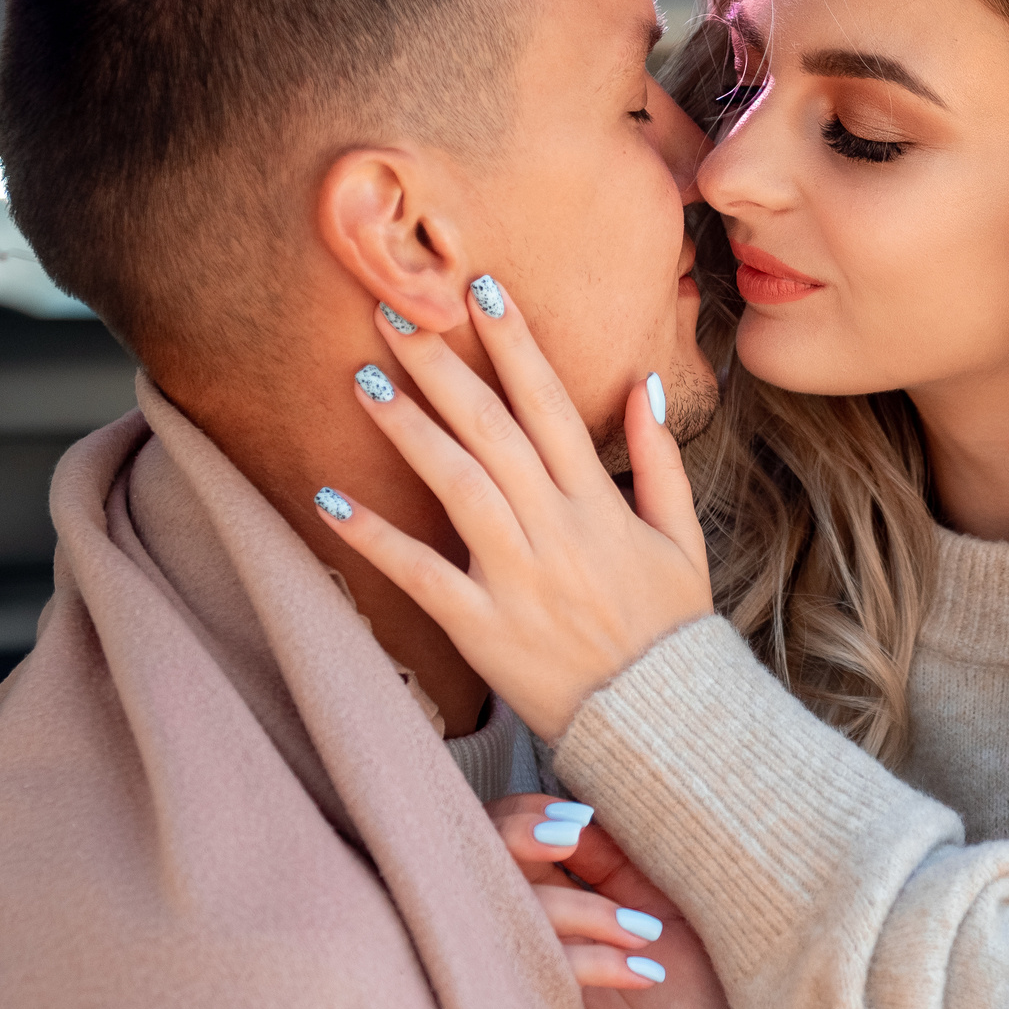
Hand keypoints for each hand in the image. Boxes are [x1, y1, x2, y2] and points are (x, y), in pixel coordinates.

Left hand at [317, 284, 712, 738]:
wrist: (661, 719)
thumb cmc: (670, 627)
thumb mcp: (682, 536)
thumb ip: (660, 458)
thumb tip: (644, 382)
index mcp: (599, 502)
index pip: (551, 404)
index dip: (516, 343)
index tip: (481, 288)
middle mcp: (556, 528)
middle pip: (491, 429)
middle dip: (443, 364)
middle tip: (394, 311)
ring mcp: (518, 577)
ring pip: (456, 484)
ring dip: (408, 428)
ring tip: (363, 379)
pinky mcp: (483, 627)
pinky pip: (421, 575)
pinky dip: (374, 538)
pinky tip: (327, 500)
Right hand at [486, 793, 741, 1008]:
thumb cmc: (685, 981)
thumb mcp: (658, 902)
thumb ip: (614, 858)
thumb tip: (577, 812)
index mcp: (546, 891)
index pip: (500, 834)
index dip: (525, 815)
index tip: (574, 817)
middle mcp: (518, 928)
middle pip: (478, 863)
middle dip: (519, 838)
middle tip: (569, 839)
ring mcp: (515, 975)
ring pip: (512, 917)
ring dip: (585, 913)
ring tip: (645, 935)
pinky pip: (538, 978)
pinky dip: (594, 963)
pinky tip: (643, 971)